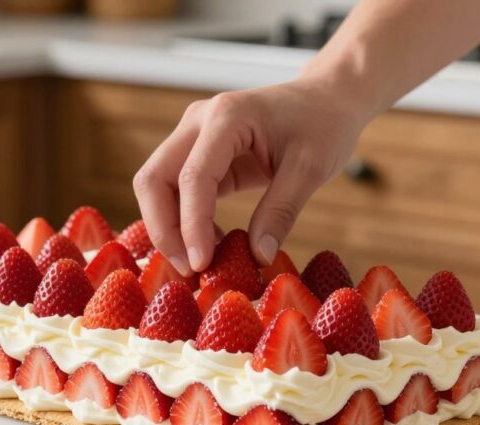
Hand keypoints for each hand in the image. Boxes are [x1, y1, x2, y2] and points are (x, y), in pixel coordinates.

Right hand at [132, 76, 366, 275]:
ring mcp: (192, 136)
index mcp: (227, 117)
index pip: (193, 177)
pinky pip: (175, 191)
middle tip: (190, 271)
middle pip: (154, 179)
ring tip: (199, 263)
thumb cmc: (323, 125)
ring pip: (156, 186)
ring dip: (169, 228)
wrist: (326, 99)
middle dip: (164, 230)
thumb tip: (257, 257)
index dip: (191, 225)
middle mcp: (198, 122)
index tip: (201, 265)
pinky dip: (183, 221)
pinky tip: (209, 244)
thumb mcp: (311, 169)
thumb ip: (281, 211)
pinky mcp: (198, 154)